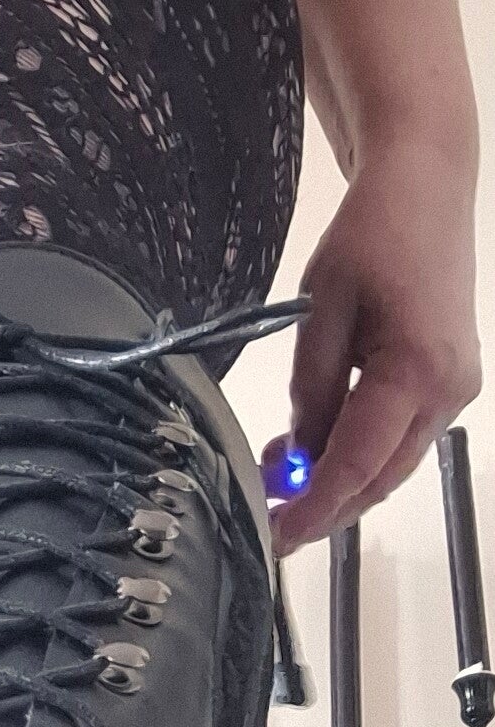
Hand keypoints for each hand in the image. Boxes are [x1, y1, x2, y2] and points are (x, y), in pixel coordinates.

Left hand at [263, 138, 480, 558]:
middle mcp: (447, 392)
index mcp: (414, 371)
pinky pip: (401, 439)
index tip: (277, 536)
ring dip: (340, 481)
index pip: (357, 464)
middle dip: (325, 506)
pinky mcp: (451, 385)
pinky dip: (360, 453)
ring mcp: (455, 392)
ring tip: (283, 473)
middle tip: (270, 514)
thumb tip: (297, 461)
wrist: (426, 189)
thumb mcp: (320, 313)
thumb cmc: (371, 236)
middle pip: (380, 478)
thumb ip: (310, 394)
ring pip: (391, 465)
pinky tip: (319, 444)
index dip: (314, 509)